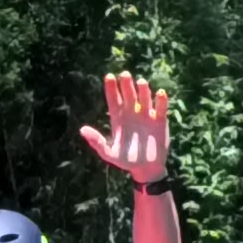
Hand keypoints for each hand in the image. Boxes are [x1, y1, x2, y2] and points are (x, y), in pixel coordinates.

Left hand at [79, 69, 174, 185]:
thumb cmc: (126, 161)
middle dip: (126, 84)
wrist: (146, 169)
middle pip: (129, 95)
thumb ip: (97, 141)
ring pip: (144, 98)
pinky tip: (160, 93)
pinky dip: (161, 100)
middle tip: (124, 74)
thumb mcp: (109, 153)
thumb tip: (81, 129)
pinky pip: (160, 108)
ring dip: (143, 90)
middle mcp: (132, 113)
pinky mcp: (160, 121)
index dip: (111, 88)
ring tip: (141, 82)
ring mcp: (146, 116)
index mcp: (118, 118)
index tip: (109, 76)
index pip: (114, 100)